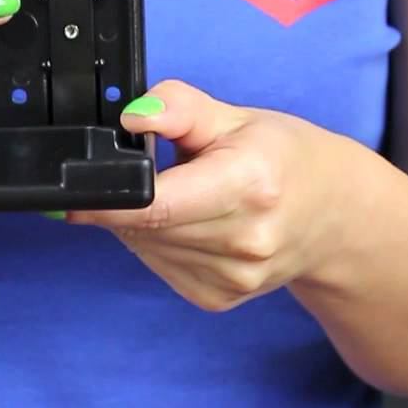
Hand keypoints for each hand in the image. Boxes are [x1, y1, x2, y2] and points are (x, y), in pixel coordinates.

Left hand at [67, 80, 357, 311]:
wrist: (334, 218)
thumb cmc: (285, 160)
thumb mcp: (237, 117)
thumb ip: (180, 108)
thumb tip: (132, 116)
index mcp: (250, 186)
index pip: (158, 204)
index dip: (107, 200)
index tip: (73, 191)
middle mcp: (244, 240)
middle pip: (146, 225)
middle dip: (125, 198)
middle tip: (147, 171)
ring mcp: (232, 278)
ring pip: (146, 246)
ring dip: (142, 220)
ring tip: (182, 193)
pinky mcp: (218, 299)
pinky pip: (159, 266)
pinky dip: (158, 242)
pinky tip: (188, 222)